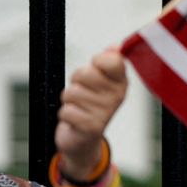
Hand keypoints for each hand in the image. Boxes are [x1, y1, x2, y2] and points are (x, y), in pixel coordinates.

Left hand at [55, 47, 127, 179]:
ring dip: (69, 100)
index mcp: (121, 82)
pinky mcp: (92, 127)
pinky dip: (65, 115)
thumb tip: (115, 48)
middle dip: (77, 82)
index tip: (97, 71)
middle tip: (83, 92)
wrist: (83, 139)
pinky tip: (75, 120)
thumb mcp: (100, 82)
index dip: (96, 62)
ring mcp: (106, 112)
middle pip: (85, 73)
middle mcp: (117, 96)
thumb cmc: (90, 105)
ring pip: (71, 92)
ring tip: (79, 107)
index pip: (110, 60)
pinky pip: (66, 111)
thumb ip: (107, 62)